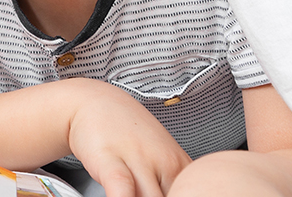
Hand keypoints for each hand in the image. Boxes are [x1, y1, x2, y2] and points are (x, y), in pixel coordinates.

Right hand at [67, 80, 190, 196]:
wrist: (95, 103)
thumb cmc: (128, 136)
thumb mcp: (160, 160)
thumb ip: (171, 186)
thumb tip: (185, 193)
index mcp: (183, 168)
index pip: (196, 195)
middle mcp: (167, 165)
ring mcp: (140, 161)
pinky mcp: (111, 161)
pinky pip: (122, 190)